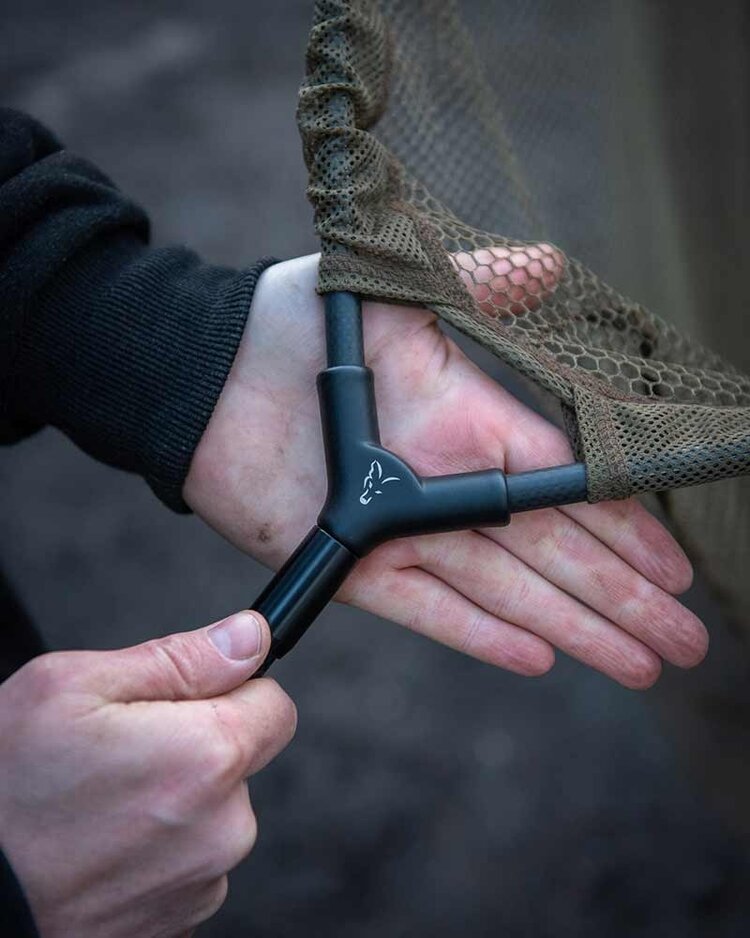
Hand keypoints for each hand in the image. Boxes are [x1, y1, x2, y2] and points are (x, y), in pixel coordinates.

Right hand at [0, 612, 295, 937]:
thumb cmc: (4, 790)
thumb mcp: (74, 686)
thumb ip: (181, 657)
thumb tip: (251, 636)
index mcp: (207, 757)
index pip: (275, 706)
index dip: (232, 691)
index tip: (185, 700)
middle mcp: (222, 828)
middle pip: (243, 761)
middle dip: (197, 745)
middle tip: (121, 752)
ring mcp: (202, 883)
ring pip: (215, 812)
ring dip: (175, 801)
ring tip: (101, 804)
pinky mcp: (180, 921)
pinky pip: (190, 861)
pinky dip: (158, 850)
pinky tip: (103, 845)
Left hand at [185, 253, 707, 687]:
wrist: (206, 372)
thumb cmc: (297, 322)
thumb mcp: (395, 293)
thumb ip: (475, 288)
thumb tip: (545, 262)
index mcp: (470, 423)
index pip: (567, 488)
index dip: (626, 529)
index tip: (675, 566)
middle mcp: (449, 486)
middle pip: (556, 553)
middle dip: (625, 597)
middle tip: (684, 641)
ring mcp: (405, 531)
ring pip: (508, 591)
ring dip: (575, 628)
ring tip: (638, 665)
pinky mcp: (356, 564)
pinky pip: (428, 609)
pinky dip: (480, 634)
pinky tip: (541, 657)